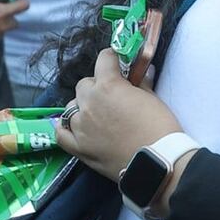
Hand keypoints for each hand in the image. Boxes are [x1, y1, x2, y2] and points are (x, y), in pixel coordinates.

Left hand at [56, 49, 181, 181]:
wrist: (157, 161)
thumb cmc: (159, 126)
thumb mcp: (153, 98)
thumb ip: (141, 83)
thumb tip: (141, 73)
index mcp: (108, 85)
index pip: (103, 59)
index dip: (112, 58)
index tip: (118, 63)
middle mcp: (88, 102)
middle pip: (84, 84)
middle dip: (97, 86)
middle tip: (112, 95)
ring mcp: (80, 126)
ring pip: (71, 107)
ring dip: (83, 106)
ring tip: (97, 114)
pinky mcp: (78, 147)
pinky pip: (61, 133)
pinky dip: (65, 127)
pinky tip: (73, 127)